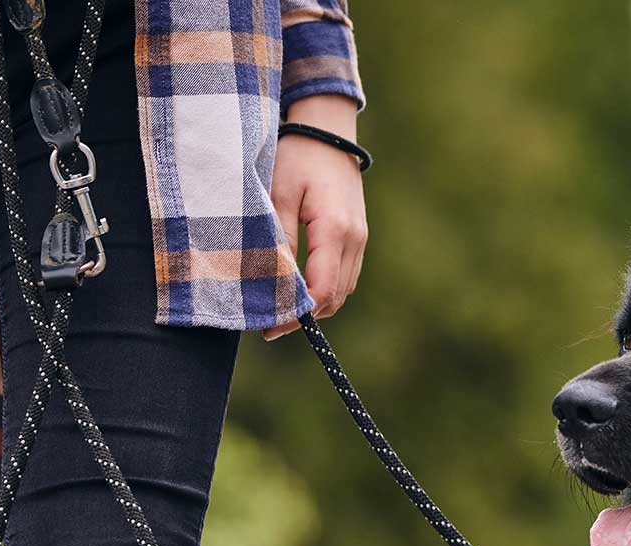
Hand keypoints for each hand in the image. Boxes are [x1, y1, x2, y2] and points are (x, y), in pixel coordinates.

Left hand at [265, 94, 366, 339]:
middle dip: (305, 317)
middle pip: (334, 298)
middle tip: (271, 325)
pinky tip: (301, 291)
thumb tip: (273, 282)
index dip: (296, 315)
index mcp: (335, 230)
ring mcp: (360, 240)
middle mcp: (354, 240)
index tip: (270, 326)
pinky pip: (345, 277)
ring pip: (343, 291)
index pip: (321, 290)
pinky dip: (326, 290)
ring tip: (283, 311)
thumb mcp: (278, 194)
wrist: (328, 134)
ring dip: (317, 306)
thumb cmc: (298, 158)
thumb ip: (278, 239)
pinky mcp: (358, 238)